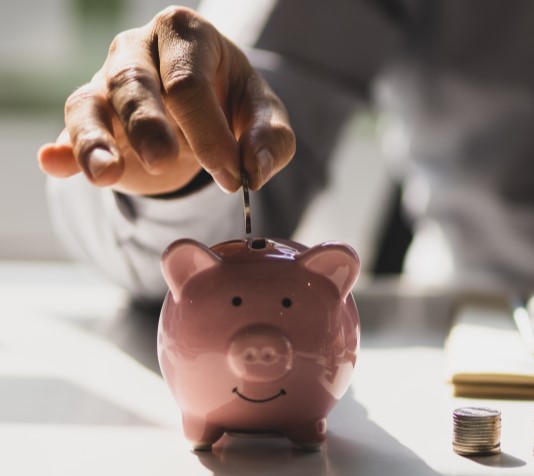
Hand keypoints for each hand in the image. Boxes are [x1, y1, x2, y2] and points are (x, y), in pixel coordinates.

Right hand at [36, 6, 293, 195]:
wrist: (202, 109)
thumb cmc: (232, 102)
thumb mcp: (262, 115)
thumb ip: (270, 138)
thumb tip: (256, 169)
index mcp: (185, 34)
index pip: (189, 81)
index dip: (209, 131)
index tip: (232, 176)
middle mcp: (137, 48)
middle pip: (133, 82)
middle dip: (147, 123)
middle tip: (163, 160)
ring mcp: (104, 79)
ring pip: (90, 104)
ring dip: (96, 140)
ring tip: (105, 173)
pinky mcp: (89, 116)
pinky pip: (69, 131)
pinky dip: (64, 150)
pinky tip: (55, 164)